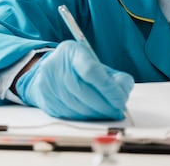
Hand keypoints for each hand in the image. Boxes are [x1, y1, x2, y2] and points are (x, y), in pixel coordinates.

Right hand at [15, 40, 133, 119]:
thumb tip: (123, 92)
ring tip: (110, 113)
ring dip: (97, 113)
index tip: (121, 99)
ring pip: (77, 106)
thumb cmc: (77, 66)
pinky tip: (95, 115)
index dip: (108, 88)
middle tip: (119, 110)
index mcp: (71, 52)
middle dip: (105, 105)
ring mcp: (49, 86)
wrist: (46, 71)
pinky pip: (70, 115)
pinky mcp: (47, 102)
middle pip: (84, 91)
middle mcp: (56, 67)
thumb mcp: (94, 61)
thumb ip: (112, 75)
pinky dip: (86, 117)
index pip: (91, 71)